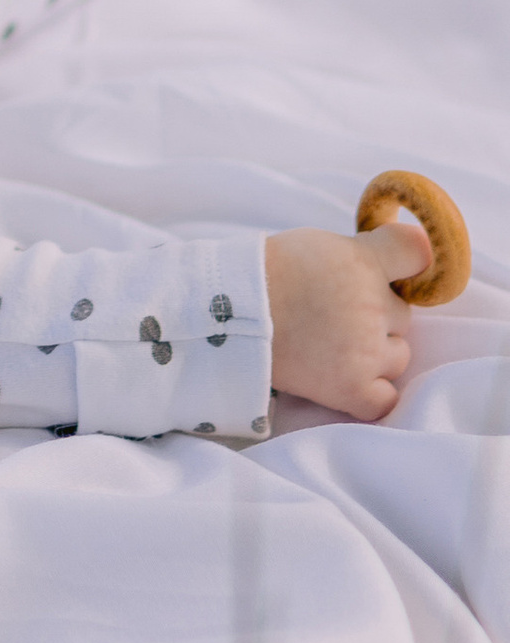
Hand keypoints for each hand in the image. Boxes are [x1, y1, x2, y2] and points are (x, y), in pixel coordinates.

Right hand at [264, 217, 430, 420]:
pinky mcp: (351, 388)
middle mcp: (371, 306)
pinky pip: (386, 398)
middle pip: (402, 313)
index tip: (395, 267)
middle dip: (377, 313)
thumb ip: (366, 250)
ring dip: (376, 351)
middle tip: (336, 311)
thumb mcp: (322, 244)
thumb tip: (412, 252)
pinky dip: (374, 391)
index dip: (407, 261)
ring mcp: (364, 351)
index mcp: (363, 262)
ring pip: (398, 354)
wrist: (225, 313)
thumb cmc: (268, 274)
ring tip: (335, 343)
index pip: (416, 252)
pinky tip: (353, 377)